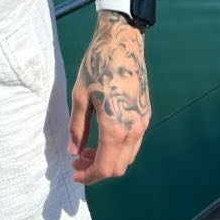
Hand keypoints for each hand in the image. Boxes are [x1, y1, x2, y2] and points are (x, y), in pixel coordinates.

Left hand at [68, 13, 150, 183]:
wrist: (122, 43)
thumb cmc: (96, 65)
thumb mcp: (79, 96)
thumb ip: (77, 127)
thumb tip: (74, 151)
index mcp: (115, 128)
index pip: (105, 167)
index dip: (88, 175)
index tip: (74, 173)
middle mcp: (134, 130)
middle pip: (118, 167)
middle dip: (97, 170)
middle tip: (78, 160)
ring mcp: (143, 123)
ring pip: (127, 157)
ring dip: (108, 159)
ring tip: (87, 149)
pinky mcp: (146, 114)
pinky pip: (134, 143)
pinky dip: (118, 148)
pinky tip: (102, 137)